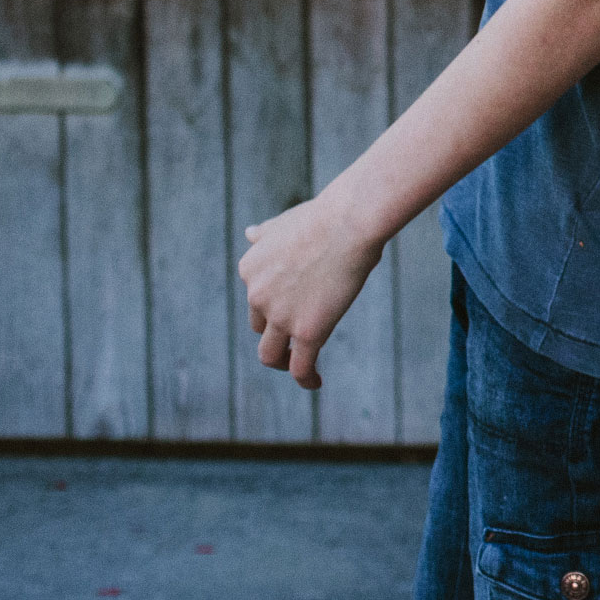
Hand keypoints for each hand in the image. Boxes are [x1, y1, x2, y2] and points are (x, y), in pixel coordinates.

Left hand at [240, 193, 384, 391]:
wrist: (349, 221)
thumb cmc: (326, 216)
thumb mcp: (285, 222)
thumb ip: (265, 234)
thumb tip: (249, 233)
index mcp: (250, 268)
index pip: (257, 296)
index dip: (276, 303)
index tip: (298, 302)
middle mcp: (257, 294)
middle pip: (261, 326)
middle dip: (278, 331)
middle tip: (302, 333)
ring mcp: (280, 316)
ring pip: (271, 354)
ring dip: (283, 361)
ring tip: (301, 364)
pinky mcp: (308, 331)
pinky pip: (300, 367)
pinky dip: (306, 379)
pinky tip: (315, 383)